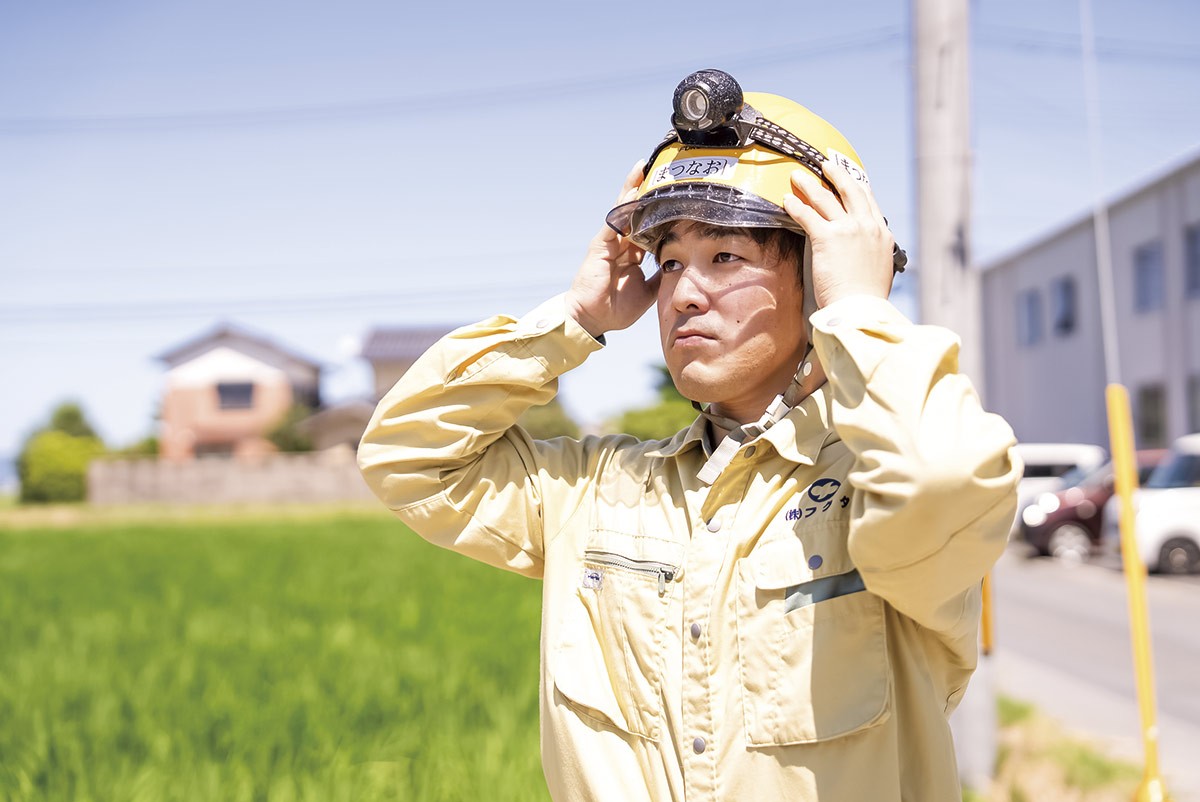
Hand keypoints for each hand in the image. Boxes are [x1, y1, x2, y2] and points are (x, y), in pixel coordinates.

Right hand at [565, 162, 660, 338]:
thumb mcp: (650, 291)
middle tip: (660, 168)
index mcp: (632, 254)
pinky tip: (635, 190)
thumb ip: (662, 275)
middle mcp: (621, 244)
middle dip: (645, 190)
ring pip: (624, 210)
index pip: (647, 225)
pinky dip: (625, 206)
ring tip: (644, 167)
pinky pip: (615, 221)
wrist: (592, 320)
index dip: (658, 210)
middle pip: (635, 211)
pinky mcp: (601, 245)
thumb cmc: (616, 308)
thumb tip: (681, 264)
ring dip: (634, 188)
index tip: (674, 194)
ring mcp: (610, 242)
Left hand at [782, 161, 894, 309]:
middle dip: (836, 174)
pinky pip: (808, 215)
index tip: (848, 179)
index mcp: (881, 235)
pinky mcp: (827, 238)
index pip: (868, 201)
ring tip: (798, 176)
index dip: (856, 187)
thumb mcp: (879, 270)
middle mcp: (867, 226)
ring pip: (826, 198)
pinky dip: (796, 205)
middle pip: (850, 190)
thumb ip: (870, 255)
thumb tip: (863, 255)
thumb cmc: (866, 298)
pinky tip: (787, 200)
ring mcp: (848, 230)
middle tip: (825, 165)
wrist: (860, 309)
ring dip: (810, 184)